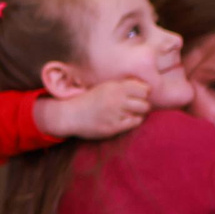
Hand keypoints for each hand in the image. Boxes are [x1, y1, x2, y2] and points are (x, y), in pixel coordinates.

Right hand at [34, 76, 150, 140]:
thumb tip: (144, 88)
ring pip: (141, 112)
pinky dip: (133, 121)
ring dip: (138, 113)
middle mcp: (116, 98)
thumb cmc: (88, 101)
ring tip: (130, 113)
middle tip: (135, 106)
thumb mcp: (104, 88)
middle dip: (143, 104)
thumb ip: (121, 87)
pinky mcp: (113, 126)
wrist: (70, 115)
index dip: (144, 92)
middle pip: (145, 101)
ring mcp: (115, 113)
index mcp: (114, 87)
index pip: (143, 88)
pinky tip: (124, 120)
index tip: (138, 96)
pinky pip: (134, 122)